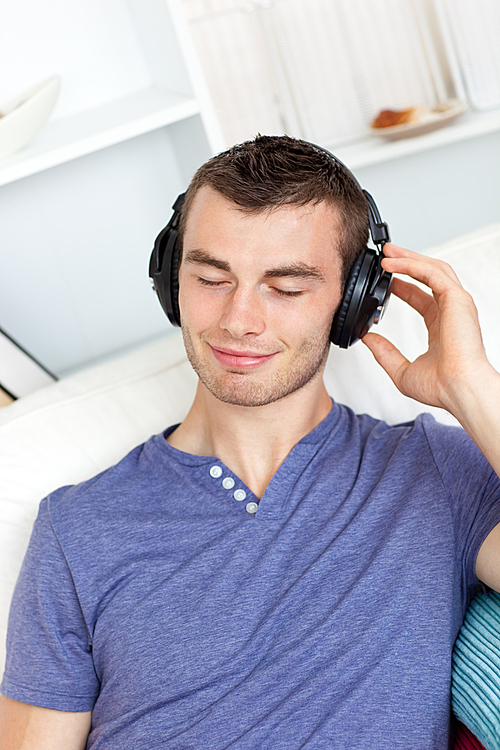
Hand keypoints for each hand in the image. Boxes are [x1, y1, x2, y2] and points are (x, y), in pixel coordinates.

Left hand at [362, 243, 492, 417]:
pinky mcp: (457, 299)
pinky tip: (393, 263)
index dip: (402, 285)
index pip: (421, 297)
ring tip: (387, 252)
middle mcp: (451, 312)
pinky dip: (412, 265)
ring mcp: (456, 304)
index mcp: (441, 327)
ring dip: (409, 257)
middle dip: (406, 262)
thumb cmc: (441, 387)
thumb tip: (368, 339)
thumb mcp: (401, 370)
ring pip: (433, 269)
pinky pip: (433, 273)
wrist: (459, 390)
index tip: (385, 279)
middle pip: (429, 276)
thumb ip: (385, 353)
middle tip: (385, 255)